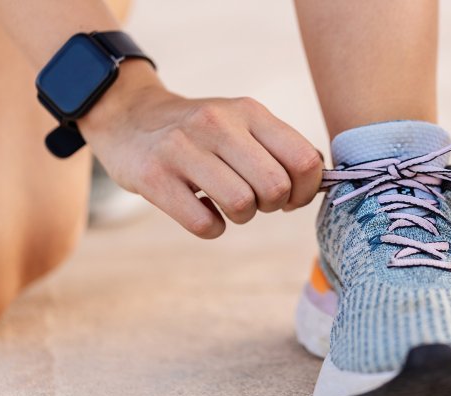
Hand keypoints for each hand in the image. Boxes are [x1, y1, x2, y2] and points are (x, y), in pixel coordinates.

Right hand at [79, 61, 322, 237]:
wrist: (128, 116)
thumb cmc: (201, 131)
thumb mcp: (242, 122)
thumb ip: (281, 147)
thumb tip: (322, 184)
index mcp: (249, 112)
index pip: (304, 159)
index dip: (306, 190)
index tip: (290, 196)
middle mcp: (217, 124)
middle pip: (275, 187)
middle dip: (273, 205)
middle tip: (256, 199)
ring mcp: (182, 149)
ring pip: (242, 205)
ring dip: (242, 216)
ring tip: (228, 203)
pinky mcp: (152, 176)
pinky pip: (204, 224)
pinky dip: (212, 227)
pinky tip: (203, 210)